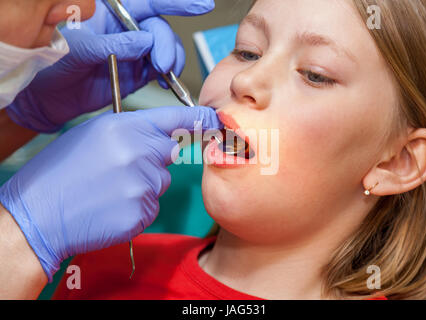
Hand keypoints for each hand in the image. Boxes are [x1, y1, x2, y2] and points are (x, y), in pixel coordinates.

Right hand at [0, 106, 221, 281]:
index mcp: (125, 128)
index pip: (175, 119)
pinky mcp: (142, 212)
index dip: (199, 118)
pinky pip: (152, 206)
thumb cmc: (62, 170)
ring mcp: (143, 184)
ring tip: (110, 190)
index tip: (215, 119)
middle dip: (154, 160)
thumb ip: (132, 131)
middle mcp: (140, 153)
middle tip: (122, 169)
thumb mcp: (93, 134)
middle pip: (169, 153)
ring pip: (160, 182)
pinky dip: (137, 208)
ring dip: (144, 186)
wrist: (39, 212)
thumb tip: (162, 136)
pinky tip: (112, 207)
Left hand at [6, 0, 214, 132]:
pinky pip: (160, 71)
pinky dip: (168, 77)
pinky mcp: (137, 74)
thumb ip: (112, 44)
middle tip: (162, 64)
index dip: (177, 3)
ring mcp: (134, 53)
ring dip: (171, 60)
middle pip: (159, 29)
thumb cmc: (53, 66)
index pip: (149, 3)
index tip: (201, 5)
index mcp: (110, 15)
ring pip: (165, 50)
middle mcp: (126, 32)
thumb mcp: (79, 50)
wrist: (48, 99)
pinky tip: (164, 82)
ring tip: (163, 73)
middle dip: (166, 44)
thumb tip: (144, 42)